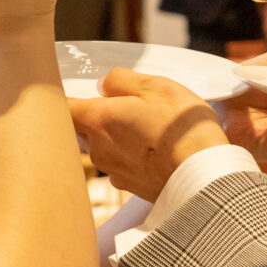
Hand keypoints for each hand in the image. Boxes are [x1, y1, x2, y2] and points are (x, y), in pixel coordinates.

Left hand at [72, 70, 231, 200]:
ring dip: (118, 136)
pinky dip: (133, 155)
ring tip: (149, 127)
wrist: (204, 178)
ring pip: (104, 146)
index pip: (62, 107)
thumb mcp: (156, 86)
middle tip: (125, 104)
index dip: (63, 96)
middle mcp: (98, 149)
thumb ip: (121, 80)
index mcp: (98, 120)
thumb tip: (104, 85)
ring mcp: (114, 171)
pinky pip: (122, 163)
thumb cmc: (181, 130)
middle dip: (97, 115)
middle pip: (82, 128)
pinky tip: (156, 149)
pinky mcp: (131, 186)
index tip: (75, 89)